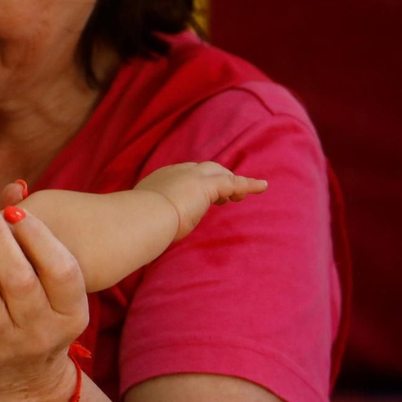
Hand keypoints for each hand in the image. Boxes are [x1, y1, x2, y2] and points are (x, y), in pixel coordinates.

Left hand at [0, 197, 87, 401]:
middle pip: (20, 281)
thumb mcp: (49, 291)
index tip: (15, 210)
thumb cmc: (34, 321)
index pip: (61, 271)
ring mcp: (4, 346)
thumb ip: (31, 243)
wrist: (25, 389)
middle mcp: (39, 330)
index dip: (39, 239)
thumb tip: (14, 187)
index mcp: (68, 312)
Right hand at [134, 162, 266, 240]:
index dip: (194, 183)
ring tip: (239, 197)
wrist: (144, 215)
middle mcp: (176, 172)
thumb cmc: (138, 222)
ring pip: (219, 173)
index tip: (197, 195)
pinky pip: (234, 183)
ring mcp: (192, 176)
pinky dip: (249, 184)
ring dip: (230, 183)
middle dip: (215, 179)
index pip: (182, 175)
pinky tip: (262, 186)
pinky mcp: (208, 185)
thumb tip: (143, 231)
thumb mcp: (143, 216)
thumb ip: (149, 217)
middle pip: (203, 169)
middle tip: (222, 197)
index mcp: (160, 179)